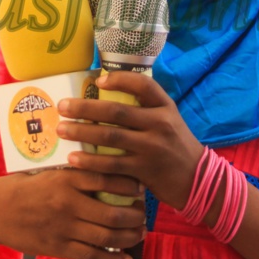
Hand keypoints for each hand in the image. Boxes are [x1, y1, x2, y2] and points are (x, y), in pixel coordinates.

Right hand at [0, 169, 144, 258]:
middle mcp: (68, 202)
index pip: (107, 178)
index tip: (141, 187)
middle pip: (113, 213)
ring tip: (139, 234)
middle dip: (135, 216)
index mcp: (67, 178)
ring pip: (107, 236)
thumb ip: (76, 172)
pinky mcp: (58, 247)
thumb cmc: (24, 187)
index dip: (130, 185)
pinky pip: (92, 256)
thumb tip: (106, 167)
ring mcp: (63, 227)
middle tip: (143, 214)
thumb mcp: (49, 170)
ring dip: (129, 237)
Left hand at [56, 71, 205, 209]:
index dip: (120, 79)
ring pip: (110, 137)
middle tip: (62, 106)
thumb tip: (106, 92)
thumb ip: (146, 107)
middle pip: (117, 111)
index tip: (98, 80)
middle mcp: (160, 124)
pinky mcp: (145, 171)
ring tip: (61, 130)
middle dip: (85, 108)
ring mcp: (152, 148)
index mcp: (165, 107)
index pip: (143, 85)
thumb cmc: (175, 145)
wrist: (197, 179)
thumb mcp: (168, 119)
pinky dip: (90, 162)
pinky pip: (112, 165)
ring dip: (82, 133)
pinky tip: (73, 160)